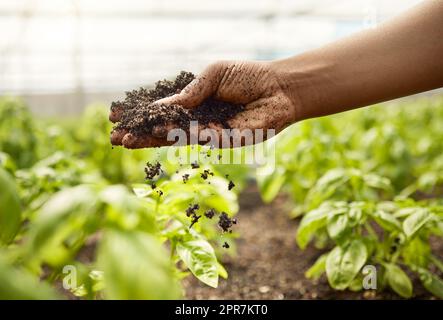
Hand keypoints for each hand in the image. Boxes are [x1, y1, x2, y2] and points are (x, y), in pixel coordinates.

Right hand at [110, 60, 298, 147]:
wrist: (278, 89)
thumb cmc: (248, 77)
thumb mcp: (213, 75)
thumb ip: (189, 92)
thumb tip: (162, 107)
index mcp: (194, 103)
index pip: (161, 111)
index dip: (140, 113)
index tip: (115, 114)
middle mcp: (198, 119)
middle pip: (163, 129)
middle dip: (139, 132)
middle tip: (115, 137)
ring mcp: (209, 132)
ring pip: (175, 138)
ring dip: (151, 139)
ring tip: (128, 139)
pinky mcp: (223, 141)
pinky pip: (198, 138)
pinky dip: (182, 134)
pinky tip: (163, 131)